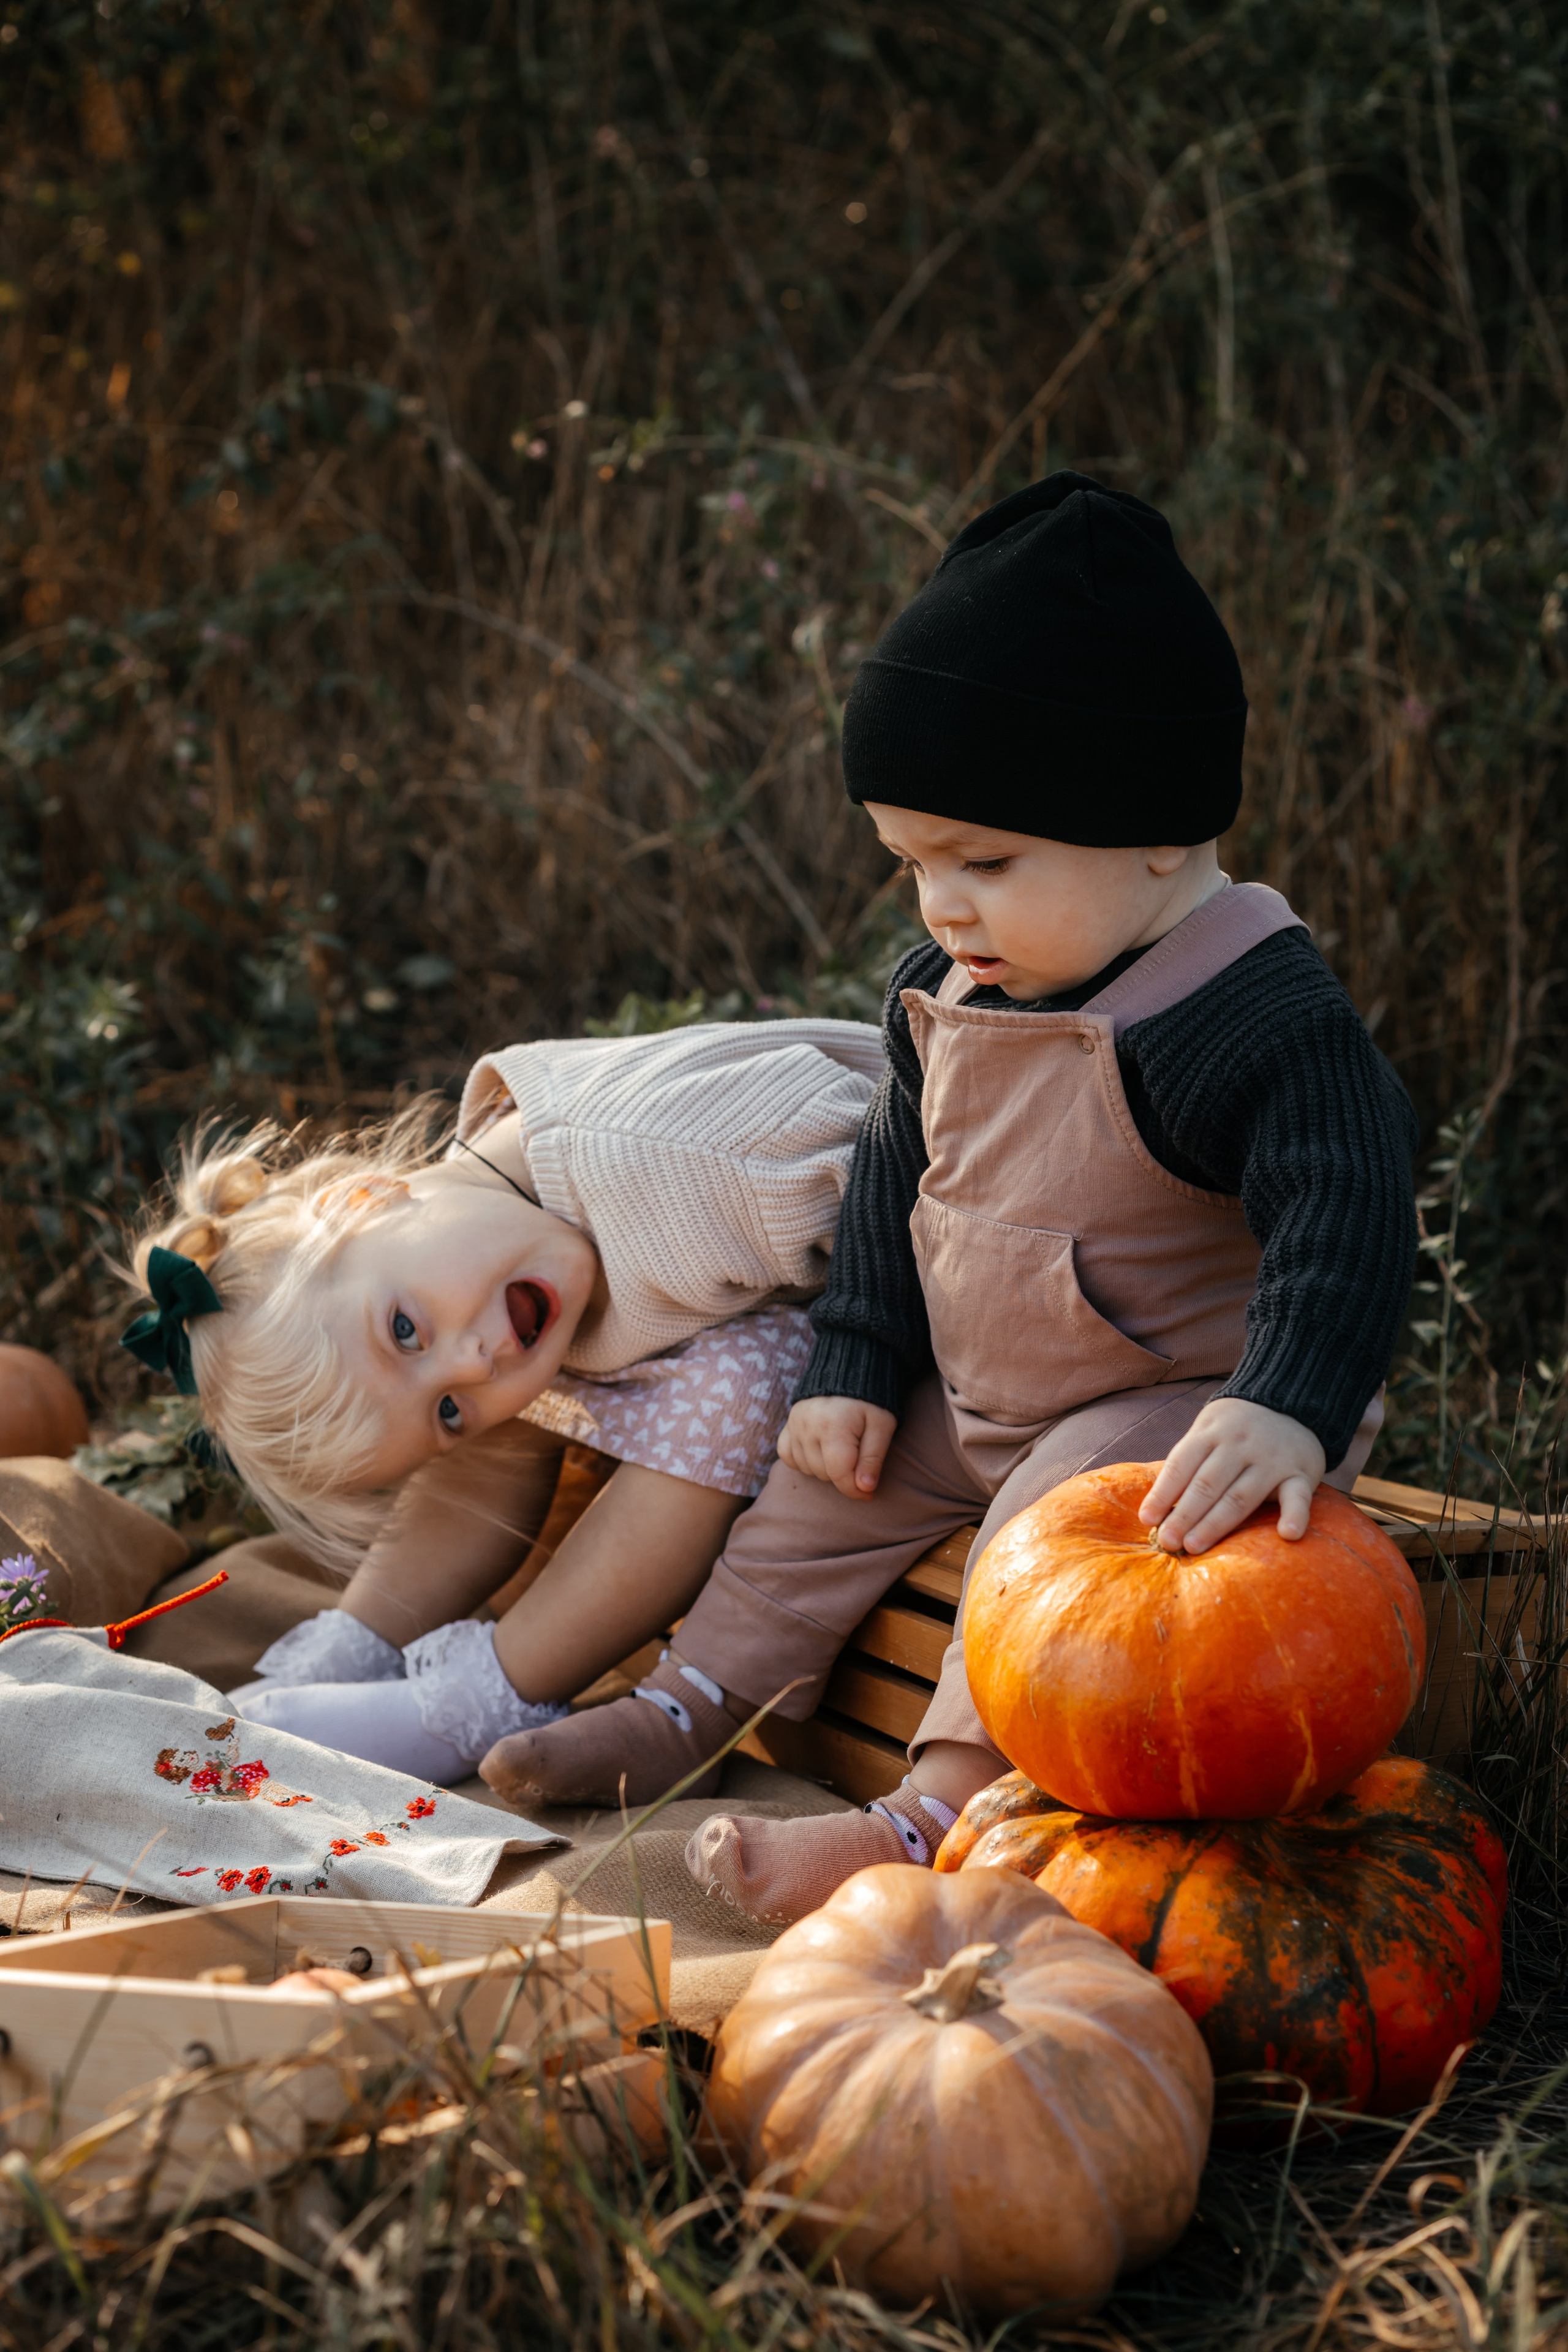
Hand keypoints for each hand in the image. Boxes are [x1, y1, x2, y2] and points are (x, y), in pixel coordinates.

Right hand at [778, 1395, 897, 1498]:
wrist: (848, 1369)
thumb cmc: (870, 1399)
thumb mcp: (882, 1425)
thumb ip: (873, 1458)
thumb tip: (865, 1489)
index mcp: (834, 1427)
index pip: (840, 1474)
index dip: (856, 1490)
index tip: (869, 1492)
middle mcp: (807, 1427)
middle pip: (824, 1474)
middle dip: (844, 1474)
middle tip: (858, 1458)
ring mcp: (793, 1426)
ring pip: (807, 1469)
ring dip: (825, 1468)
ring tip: (842, 1450)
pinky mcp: (787, 1425)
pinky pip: (788, 1457)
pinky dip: (803, 1460)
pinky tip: (819, 1451)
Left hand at [1137, 1399, 1326, 1553]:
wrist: (1289, 1401)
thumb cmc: (1235, 1428)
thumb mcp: (1207, 1431)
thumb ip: (1188, 1464)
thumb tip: (1155, 1508)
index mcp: (1210, 1433)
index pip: (1182, 1465)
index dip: (1163, 1493)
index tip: (1147, 1519)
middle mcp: (1239, 1444)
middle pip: (1207, 1484)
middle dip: (1184, 1514)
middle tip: (1167, 1540)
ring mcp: (1272, 1459)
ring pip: (1241, 1495)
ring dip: (1216, 1523)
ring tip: (1194, 1546)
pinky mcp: (1301, 1473)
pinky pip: (1299, 1496)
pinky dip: (1296, 1515)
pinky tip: (1288, 1535)